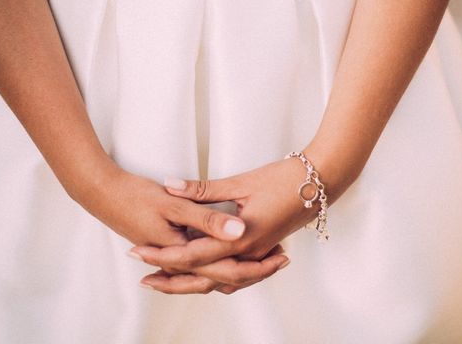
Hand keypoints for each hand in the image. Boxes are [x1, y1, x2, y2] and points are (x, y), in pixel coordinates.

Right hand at [69, 161, 289, 291]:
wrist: (98, 191)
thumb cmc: (132, 194)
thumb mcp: (173, 201)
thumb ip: (207, 216)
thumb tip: (239, 230)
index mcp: (183, 250)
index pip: (226, 268)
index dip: (258, 265)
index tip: (282, 257)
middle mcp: (179, 257)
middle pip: (222, 276)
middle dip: (254, 271)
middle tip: (282, 260)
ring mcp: (171, 254)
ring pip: (211, 272)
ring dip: (238, 268)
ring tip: (266, 259)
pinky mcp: (166, 245)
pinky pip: (199, 263)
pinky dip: (218, 262)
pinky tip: (228, 249)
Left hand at [131, 154, 323, 293]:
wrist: (322, 181)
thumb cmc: (283, 179)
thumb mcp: (240, 182)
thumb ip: (203, 190)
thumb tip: (170, 185)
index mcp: (241, 238)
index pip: (192, 256)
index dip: (162, 256)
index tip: (138, 253)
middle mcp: (249, 253)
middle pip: (204, 278)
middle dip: (172, 281)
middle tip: (146, 280)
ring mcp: (259, 255)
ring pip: (221, 282)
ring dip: (193, 283)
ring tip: (167, 280)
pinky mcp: (265, 250)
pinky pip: (236, 275)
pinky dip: (216, 277)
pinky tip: (204, 271)